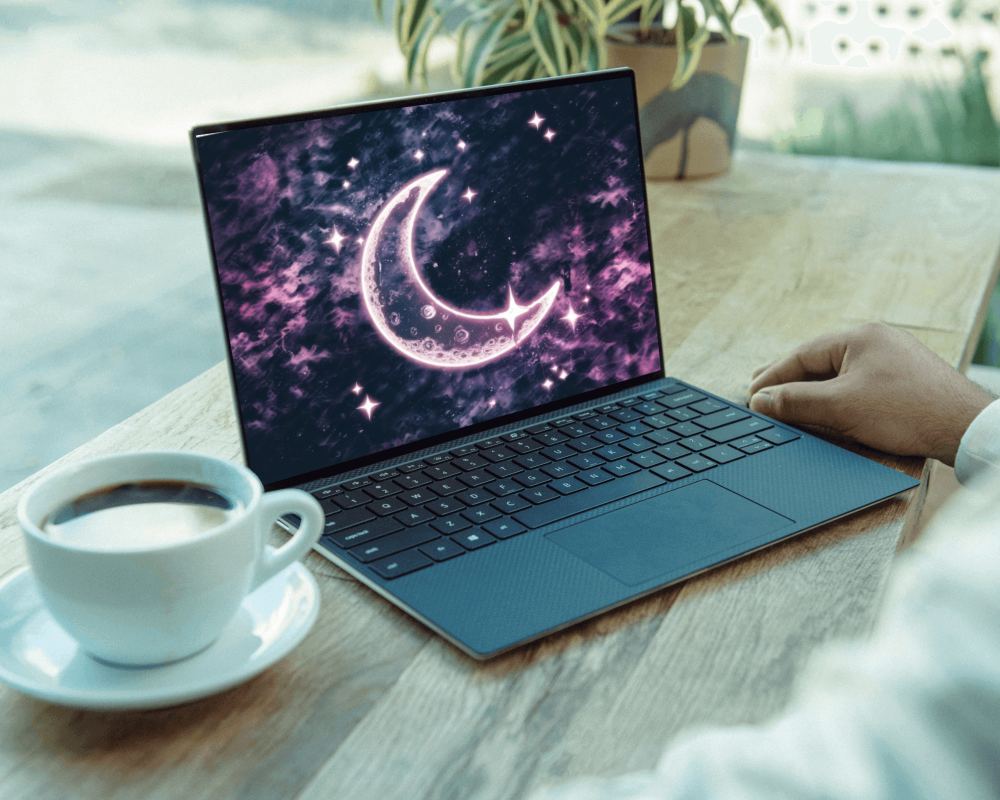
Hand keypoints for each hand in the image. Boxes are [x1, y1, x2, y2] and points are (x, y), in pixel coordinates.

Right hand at [747, 323, 993, 464]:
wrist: (965, 427)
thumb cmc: (906, 412)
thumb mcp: (840, 407)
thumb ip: (795, 401)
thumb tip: (760, 400)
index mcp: (859, 336)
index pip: (801, 355)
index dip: (772, 377)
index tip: (751, 396)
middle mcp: (876, 341)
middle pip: (818, 360)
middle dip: (787, 379)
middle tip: (758, 392)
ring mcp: (893, 359)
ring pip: (837, 373)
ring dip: (810, 389)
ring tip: (787, 402)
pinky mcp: (904, 380)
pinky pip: (857, 383)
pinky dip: (834, 396)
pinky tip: (826, 409)